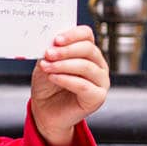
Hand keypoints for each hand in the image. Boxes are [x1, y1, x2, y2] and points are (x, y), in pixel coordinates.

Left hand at [31, 25, 109, 145]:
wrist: (45, 111)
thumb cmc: (47, 86)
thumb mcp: (45, 64)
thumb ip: (50, 53)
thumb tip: (51, 43)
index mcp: (87, 52)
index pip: (87, 35)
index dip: (73, 34)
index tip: (56, 39)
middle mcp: (98, 65)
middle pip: (88, 49)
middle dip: (66, 50)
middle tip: (48, 53)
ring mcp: (101, 81)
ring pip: (86, 66)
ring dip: (63, 65)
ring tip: (47, 67)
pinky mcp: (97, 97)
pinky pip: (84, 85)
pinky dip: (66, 79)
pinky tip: (53, 78)